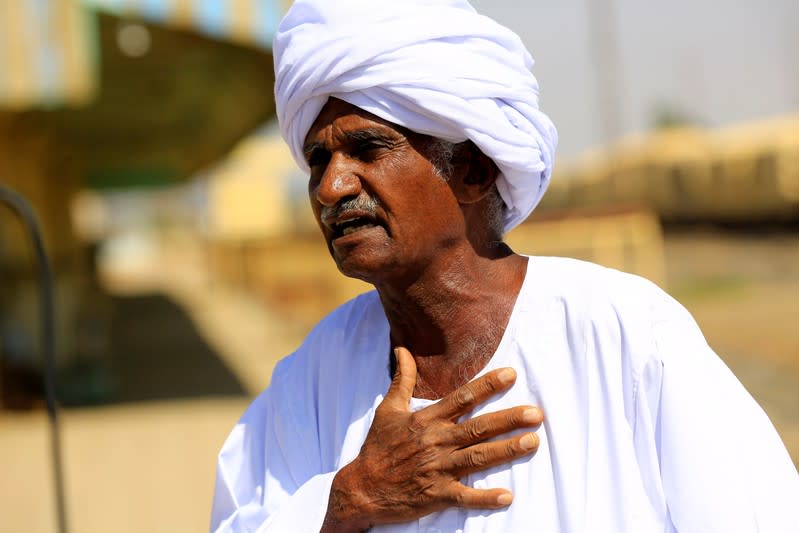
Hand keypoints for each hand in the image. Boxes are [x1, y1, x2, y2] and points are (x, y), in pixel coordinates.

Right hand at [321, 346, 543, 531]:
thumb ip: (402, 379)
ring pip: (477, 458)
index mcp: (426, 420)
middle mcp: (435, 442)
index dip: (487, 386)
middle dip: (508, 419)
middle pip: (477, 427)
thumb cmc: (377, 448)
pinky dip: (484, 498)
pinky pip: (464, 497)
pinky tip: (507, 496)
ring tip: (532, 442)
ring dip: (506, 451)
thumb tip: (403, 349)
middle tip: (536, 414)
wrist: (360, 489)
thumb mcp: (388, 410)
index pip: (462, 398)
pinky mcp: (435, 495)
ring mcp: (436, 469)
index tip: (511, 375)